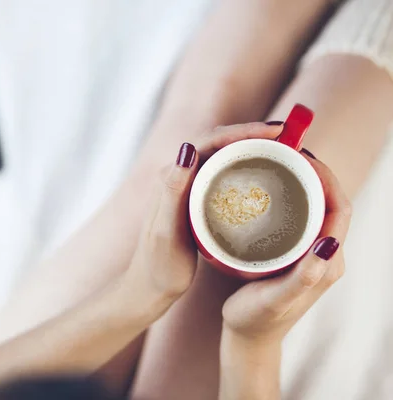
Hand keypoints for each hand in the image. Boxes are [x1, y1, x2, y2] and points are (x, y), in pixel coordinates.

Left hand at [125, 122, 283, 308]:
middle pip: (219, 145)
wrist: (149, 288)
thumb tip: (186, 149)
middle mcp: (179, 177)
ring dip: (252, 150)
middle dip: (252, 135)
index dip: (241, 131)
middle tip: (287, 137)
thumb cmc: (158, 266)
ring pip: (224, 159)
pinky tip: (268, 178)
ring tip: (285, 151)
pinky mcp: (198, 202)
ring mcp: (189, 189)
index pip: (209, 141)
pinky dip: (248, 171)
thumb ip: (172, 192)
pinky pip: (226, 177)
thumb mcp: (166, 232)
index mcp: (171, 177)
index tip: (274, 131)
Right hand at [222, 154, 351, 343]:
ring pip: (313, 206)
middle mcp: (325, 254)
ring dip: (301, 181)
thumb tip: (327, 243)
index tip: (301, 155)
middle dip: (313, 172)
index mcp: (329, 262)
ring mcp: (310, 253)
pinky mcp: (295, 253)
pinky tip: (267, 188)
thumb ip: (303, 277)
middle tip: (285, 151)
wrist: (248, 338)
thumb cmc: (258, 320)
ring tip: (276, 161)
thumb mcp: (277, 300)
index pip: (340, 208)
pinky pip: (299, 216)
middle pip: (329, 201)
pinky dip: (289, 196)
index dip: (326, 177)